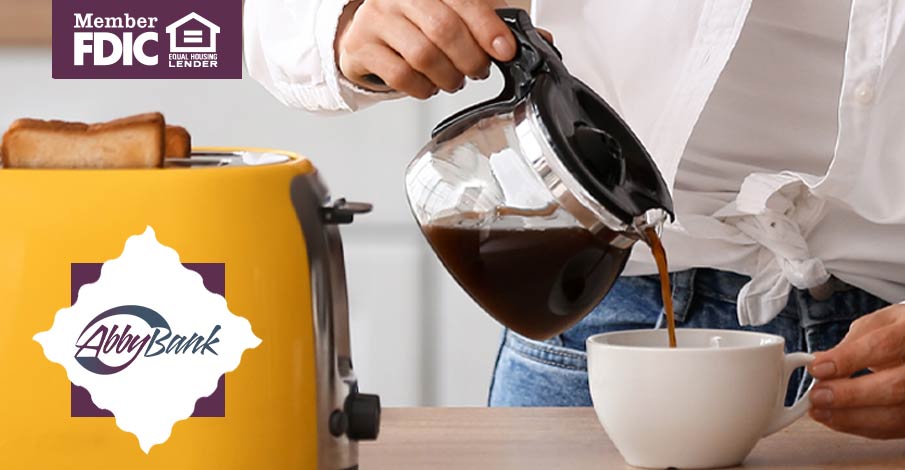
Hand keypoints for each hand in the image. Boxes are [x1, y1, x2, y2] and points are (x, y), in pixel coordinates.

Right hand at [335, 0, 515, 98]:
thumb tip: (539, 41)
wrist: (368, 35)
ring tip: (454, 79)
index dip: (487, 27)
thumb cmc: (417, 23)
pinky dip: (423, 88)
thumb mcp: (458, 14)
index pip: (464, 0)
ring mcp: (376, 18)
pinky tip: (429, 84)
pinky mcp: (361, 46)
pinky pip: (400, 75)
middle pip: (443, 29)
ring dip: (448, 77)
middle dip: (470, 59)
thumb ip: (493, 25)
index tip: (504, 50)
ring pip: (423, 55)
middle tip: (478, 71)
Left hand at [807, 304, 904, 438]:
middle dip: (851, 394)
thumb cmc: (899, 334)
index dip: (849, 359)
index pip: (883, 346)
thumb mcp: (877, 326)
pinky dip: (860, 425)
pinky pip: (893, 428)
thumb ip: (850, 345)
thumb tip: (819, 364)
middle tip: (817, 396)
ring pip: (895, 415)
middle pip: (896, 385)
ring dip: (851, 417)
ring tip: (819, 411)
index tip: (817, 368)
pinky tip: (836, 418)